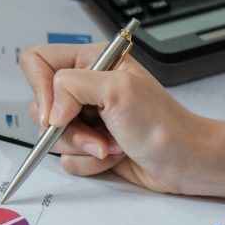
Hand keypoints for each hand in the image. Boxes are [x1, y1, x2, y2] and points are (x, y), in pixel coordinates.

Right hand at [19, 43, 224, 218]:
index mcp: (91, 61)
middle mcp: (86, 88)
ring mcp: (87, 118)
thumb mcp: (117, 90)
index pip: (37, 61)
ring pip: (53, 137)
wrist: (187, 162)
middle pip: (42, 106)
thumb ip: (72, 86)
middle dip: (69, 128)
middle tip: (98, 132)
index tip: (56, 111)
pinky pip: (68, 159)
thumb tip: (49, 108)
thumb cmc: (164, 124)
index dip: (38, 86)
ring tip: (114, 145)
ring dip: (84, 147)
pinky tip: (115, 156)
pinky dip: (90, 163)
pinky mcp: (90, 145)